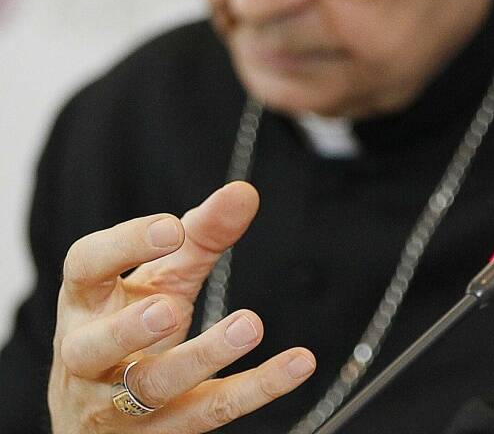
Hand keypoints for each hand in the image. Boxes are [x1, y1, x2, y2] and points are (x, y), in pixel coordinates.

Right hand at [48, 181, 315, 431]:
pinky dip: (257, 388)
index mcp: (86, 302)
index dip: (124, 246)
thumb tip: (243, 193)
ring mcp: (117, 402)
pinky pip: (209, 411)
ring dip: (199, 358)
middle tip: (172, 307)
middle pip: (94, 344)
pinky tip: (297, 363)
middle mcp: (87, 354)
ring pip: (149, 386)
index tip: (172, 228)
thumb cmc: (130, 329)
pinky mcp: (161, 431)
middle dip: (130, 327)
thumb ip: (199, 238)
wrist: (95, 418)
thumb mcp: (161, 281)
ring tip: (248, 326)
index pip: (85, 268)